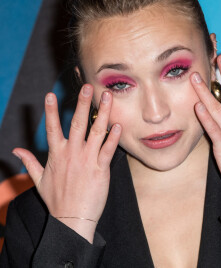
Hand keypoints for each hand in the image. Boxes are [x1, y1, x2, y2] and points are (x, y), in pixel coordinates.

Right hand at [12, 85, 120, 241]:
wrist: (72, 220)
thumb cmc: (57, 200)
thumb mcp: (38, 180)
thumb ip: (30, 162)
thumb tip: (16, 150)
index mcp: (56, 154)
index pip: (51, 128)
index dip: (50, 111)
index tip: (50, 95)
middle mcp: (72, 153)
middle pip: (77, 123)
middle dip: (82, 103)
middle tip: (88, 87)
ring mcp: (87, 160)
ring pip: (96, 132)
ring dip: (102, 113)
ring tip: (108, 97)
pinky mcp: (101, 169)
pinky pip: (108, 150)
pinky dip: (113, 137)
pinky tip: (118, 125)